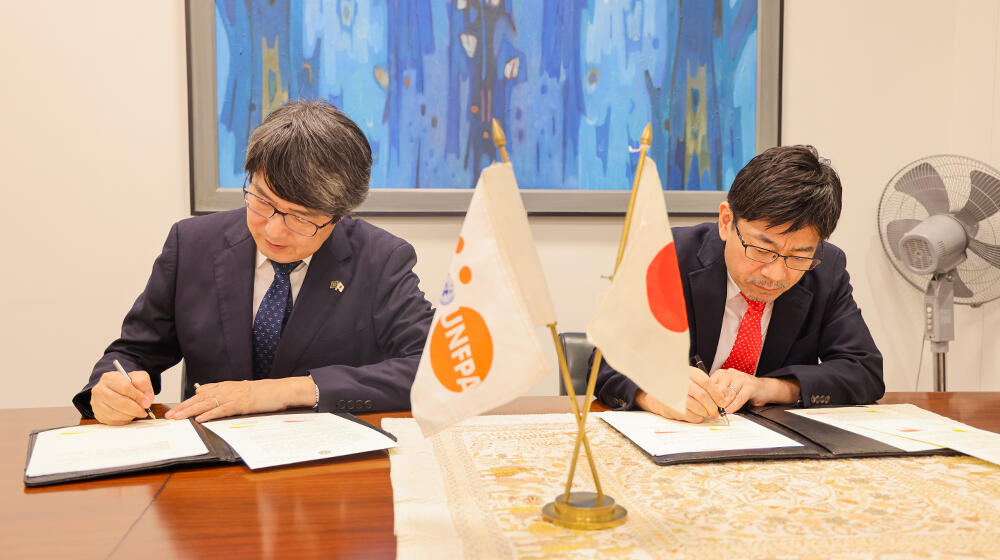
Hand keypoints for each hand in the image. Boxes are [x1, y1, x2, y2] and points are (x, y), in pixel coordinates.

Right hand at [90, 369, 154, 425]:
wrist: (116, 389)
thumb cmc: (127, 383)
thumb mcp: (138, 377)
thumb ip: (144, 384)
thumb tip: (146, 400)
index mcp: (109, 378)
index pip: (124, 387)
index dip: (138, 396)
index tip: (146, 401)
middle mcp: (100, 390)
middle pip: (120, 402)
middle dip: (135, 409)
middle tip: (144, 411)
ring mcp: (97, 403)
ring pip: (116, 414)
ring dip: (130, 415)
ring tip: (137, 412)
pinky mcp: (98, 414)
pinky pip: (113, 421)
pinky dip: (124, 420)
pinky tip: (129, 414)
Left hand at [164, 377, 315, 421]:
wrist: (280, 390)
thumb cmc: (263, 392)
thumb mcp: (241, 390)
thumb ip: (224, 392)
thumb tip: (206, 393)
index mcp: (226, 386)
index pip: (201, 393)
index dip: (186, 402)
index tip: (174, 410)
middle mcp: (227, 389)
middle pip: (200, 398)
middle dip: (183, 407)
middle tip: (169, 415)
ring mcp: (234, 396)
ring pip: (207, 404)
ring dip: (191, 411)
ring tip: (178, 418)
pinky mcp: (241, 404)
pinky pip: (222, 410)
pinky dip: (210, 414)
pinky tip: (200, 419)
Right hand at [635, 366, 727, 422]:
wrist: (657, 393)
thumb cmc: (678, 385)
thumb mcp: (690, 378)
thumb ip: (704, 385)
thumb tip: (721, 398)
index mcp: (687, 372)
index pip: (705, 382)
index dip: (716, 394)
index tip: (722, 402)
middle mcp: (680, 382)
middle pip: (702, 395)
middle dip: (712, 406)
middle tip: (716, 412)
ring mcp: (674, 394)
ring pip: (696, 406)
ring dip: (705, 412)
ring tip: (708, 413)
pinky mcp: (672, 407)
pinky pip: (690, 415)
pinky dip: (698, 417)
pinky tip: (699, 416)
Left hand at [709, 369, 800, 413]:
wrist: (763, 389)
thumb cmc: (743, 390)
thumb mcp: (728, 391)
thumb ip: (718, 395)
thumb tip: (708, 406)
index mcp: (722, 373)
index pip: (710, 384)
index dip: (708, 397)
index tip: (705, 406)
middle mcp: (730, 373)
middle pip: (718, 389)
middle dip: (716, 402)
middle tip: (713, 411)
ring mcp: (741, 378)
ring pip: (728, 393)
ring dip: (725, 405)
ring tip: (722, 412)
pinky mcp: (750, 385)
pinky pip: (739, 397)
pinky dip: (734, 405)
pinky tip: (730, 410)